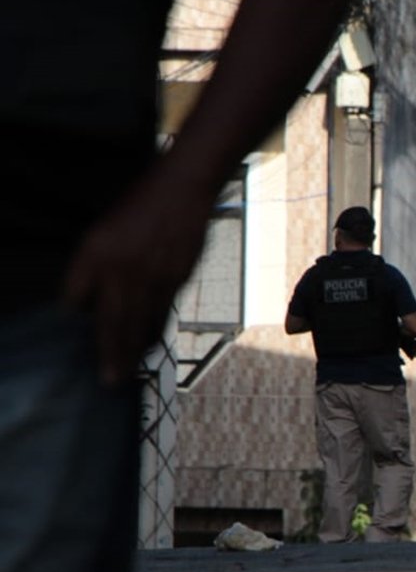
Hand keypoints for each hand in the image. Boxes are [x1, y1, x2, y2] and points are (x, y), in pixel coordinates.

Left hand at [63, 166, 214, 384]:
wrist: (183, 190)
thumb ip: (92, 269)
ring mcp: (152, 276)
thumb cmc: (139, 209)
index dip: (76, 320)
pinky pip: (162, 312)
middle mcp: (122, 269)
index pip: (76, 299)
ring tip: (128, 371)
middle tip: (109, 381)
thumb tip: (83, 305)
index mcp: (95, 254)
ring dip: (134, 349)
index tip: (75, 337)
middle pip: (113, 322)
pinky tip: (150, 342)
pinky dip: (155, 330)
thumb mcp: (103, 232)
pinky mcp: (176, 278)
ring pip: (140, 322)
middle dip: (111, 353)